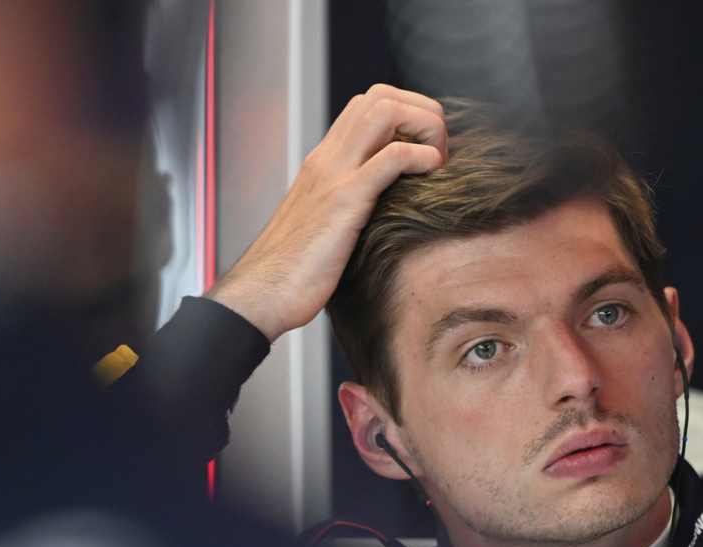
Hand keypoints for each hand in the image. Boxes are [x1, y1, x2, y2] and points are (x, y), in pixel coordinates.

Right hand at [208, 84, 446, 341]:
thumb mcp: (327, 227)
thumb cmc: (295, 272)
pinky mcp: (344, 202)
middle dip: (421, 113)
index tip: (429, 152)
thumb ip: (349, 208)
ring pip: (384, 111)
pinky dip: (420, 156)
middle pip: (379, 97)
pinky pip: (389, 158)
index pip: (369, 106)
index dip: (409, 116)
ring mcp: (334, 176)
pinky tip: (432, 173)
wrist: (262, 294)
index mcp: (325, 163)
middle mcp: (328, 159)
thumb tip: (381, 214)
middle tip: (440, 154)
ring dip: (424, 127)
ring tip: (438, 162)